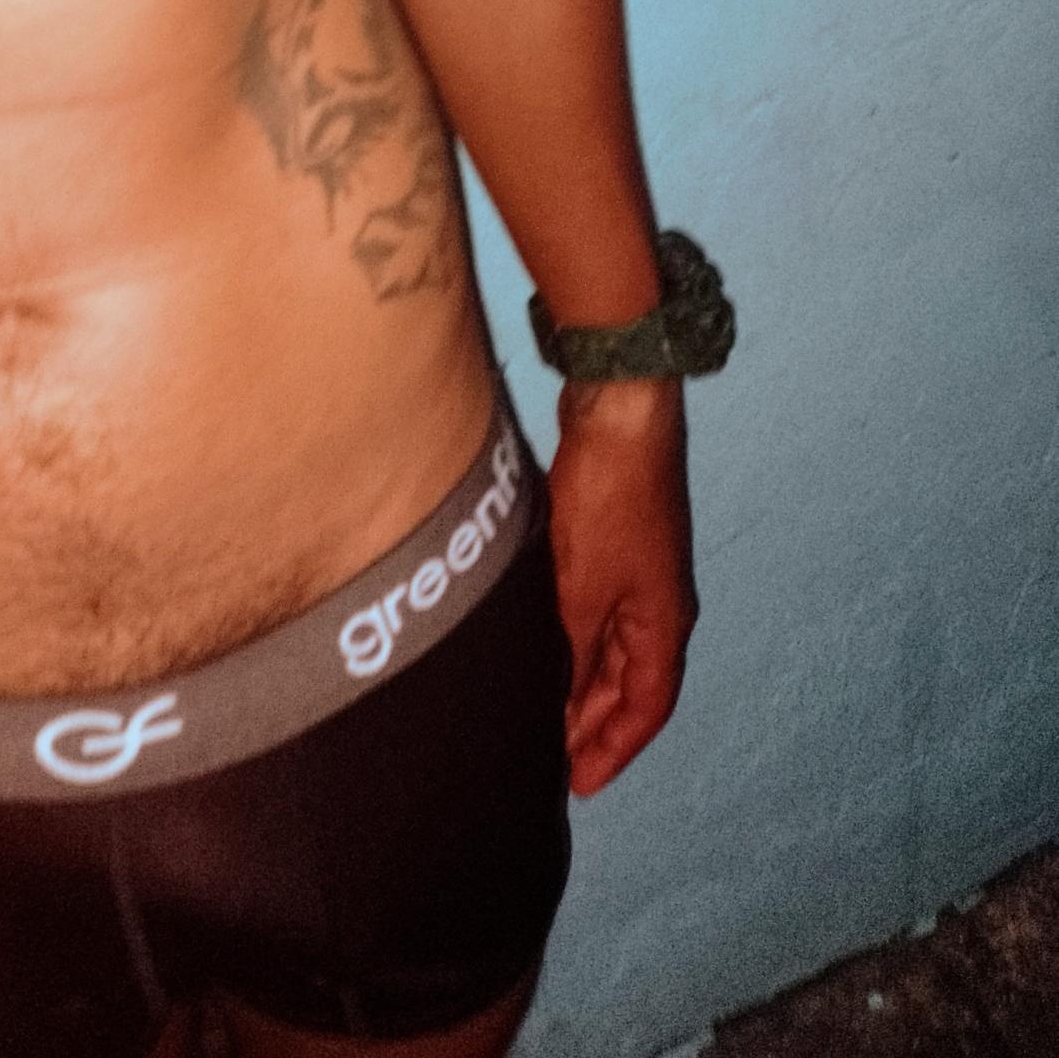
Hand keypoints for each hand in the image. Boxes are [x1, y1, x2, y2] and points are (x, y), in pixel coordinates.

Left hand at [547, 377, 696, 796]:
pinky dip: (571, 645)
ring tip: (538, 716)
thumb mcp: (581, 591)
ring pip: (611, 651)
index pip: (646, 708)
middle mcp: (659, 604)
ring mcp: (638, 573)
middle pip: (630, 684)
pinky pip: (595, 616)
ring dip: (581, 686)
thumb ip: (572, 653)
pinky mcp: (612, 545)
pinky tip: (537, 650)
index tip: (580, 784)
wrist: (616, 416)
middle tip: (550, 760)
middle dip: (594, 726)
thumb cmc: (609, 500)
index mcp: (664, 621)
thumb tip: (563, 709)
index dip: (614, 750)